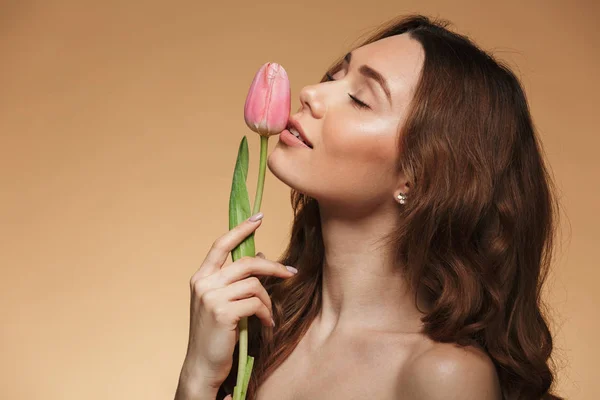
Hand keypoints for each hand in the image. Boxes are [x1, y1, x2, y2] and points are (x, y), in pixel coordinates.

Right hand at [179, 213, 296, 392]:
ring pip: (254, 284)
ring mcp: (212, 298)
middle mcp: (204, 284)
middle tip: (291, 273)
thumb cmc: (214, 332)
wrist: (202, 365)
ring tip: (268, 314)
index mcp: (201, 277)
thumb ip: (235, 280)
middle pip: (247, 262)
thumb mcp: (221, 302)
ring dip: (267, 299)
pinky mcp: (224, 313)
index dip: (241, 229)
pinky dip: (266, 314)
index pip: (221, 244)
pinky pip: (256, 304)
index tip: (258, 217)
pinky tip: (266, 324)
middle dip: (273, 267)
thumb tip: (261, 255)